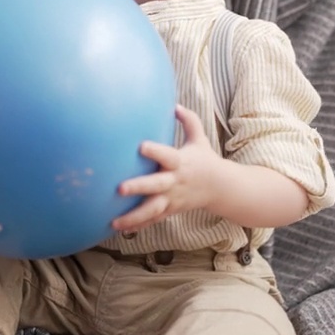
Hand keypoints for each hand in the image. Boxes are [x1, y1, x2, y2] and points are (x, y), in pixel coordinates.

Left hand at [112, 104, 222, 233]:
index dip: (155, 151)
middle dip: (139, 187)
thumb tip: (175, 104)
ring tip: (114, 221)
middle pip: (156, 185)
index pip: (167, 155)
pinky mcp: (170, 210)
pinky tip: (119, 229)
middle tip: (119, 188)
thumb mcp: (200, 138)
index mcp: (181, 163)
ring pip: (152, 209)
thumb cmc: (205, 159)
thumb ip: (189, 120)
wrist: (221, 188)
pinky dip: (138, 225)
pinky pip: (153, 219)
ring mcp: (172, 198)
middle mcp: (175, 182)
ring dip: (133, 216)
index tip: (140, 146)